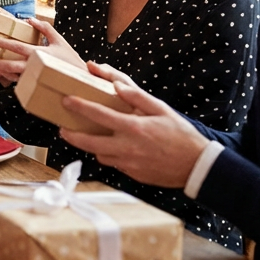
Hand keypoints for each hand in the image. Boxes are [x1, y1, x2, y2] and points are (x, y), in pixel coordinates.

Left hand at [0, 16, 84, 84]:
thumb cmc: (69, 59)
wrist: (79, 80)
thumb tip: (29, 19)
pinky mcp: (34, 85)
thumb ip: (44, 28)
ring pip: (11, 75)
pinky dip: (7, 77)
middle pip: (9, 65)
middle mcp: (33, 67)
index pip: (17, 48)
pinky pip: (17, 82)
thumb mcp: (59, 40)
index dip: (3, 44)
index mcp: (38, 54)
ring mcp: (33, 78)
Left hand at [57, 62, 208, 187]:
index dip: (79, 106)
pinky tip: (113, 148)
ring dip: (92, 146)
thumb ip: (137, 97)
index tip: (66, 100)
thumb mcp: (161, 110)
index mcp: (133, 128)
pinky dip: (110, 156)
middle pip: (88, 142)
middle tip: (63, 128)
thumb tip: (116, 85)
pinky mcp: (132, 175)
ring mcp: (128, 164)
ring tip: (88, 137)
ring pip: (100, 155)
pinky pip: (114, 164)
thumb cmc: (181, 135)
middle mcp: (127, 147)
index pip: (98, 115)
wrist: (197, 167)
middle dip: (71, 135)